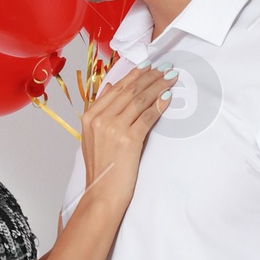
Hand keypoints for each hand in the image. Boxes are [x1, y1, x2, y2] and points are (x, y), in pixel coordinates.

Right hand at [78, 65, 171, 205]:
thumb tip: (112, 86)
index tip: (149, 66)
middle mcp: (99, 119)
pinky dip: (159, 105)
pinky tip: (168, 97)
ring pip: (140, 100)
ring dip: (158, 86)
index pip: (116, 88)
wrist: (102, 193)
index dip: (135, 75)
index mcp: (89, 116)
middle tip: (166, 69)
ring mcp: (113, 128)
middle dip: (150, 77)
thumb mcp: (93, 136)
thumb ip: (101, 110)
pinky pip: (147, 116)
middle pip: (130, 91)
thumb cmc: (102, 168)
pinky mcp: (128, 139)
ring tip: (171, 79)